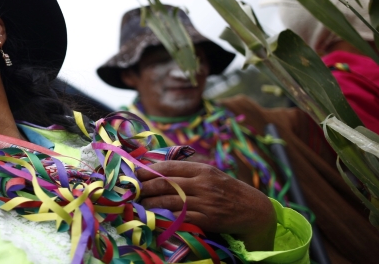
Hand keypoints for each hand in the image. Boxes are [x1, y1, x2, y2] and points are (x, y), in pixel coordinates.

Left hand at [136, 161, 276, 251]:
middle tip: (131, 189)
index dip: (148, 170)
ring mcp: (205, 202)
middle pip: (165, 183)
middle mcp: (202, 184)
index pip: (169, 166)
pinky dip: (164, 217)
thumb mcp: (210, 174)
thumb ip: (188, 171)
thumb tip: (158, 168)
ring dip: (150, 203)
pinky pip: (179, 217)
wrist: (254, 210)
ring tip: (138, 203)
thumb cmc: (227, 190)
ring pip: (169, 201)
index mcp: (202, 169)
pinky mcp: (207, 219)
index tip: (134, 173)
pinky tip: (153, 216)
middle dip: (144, 186)